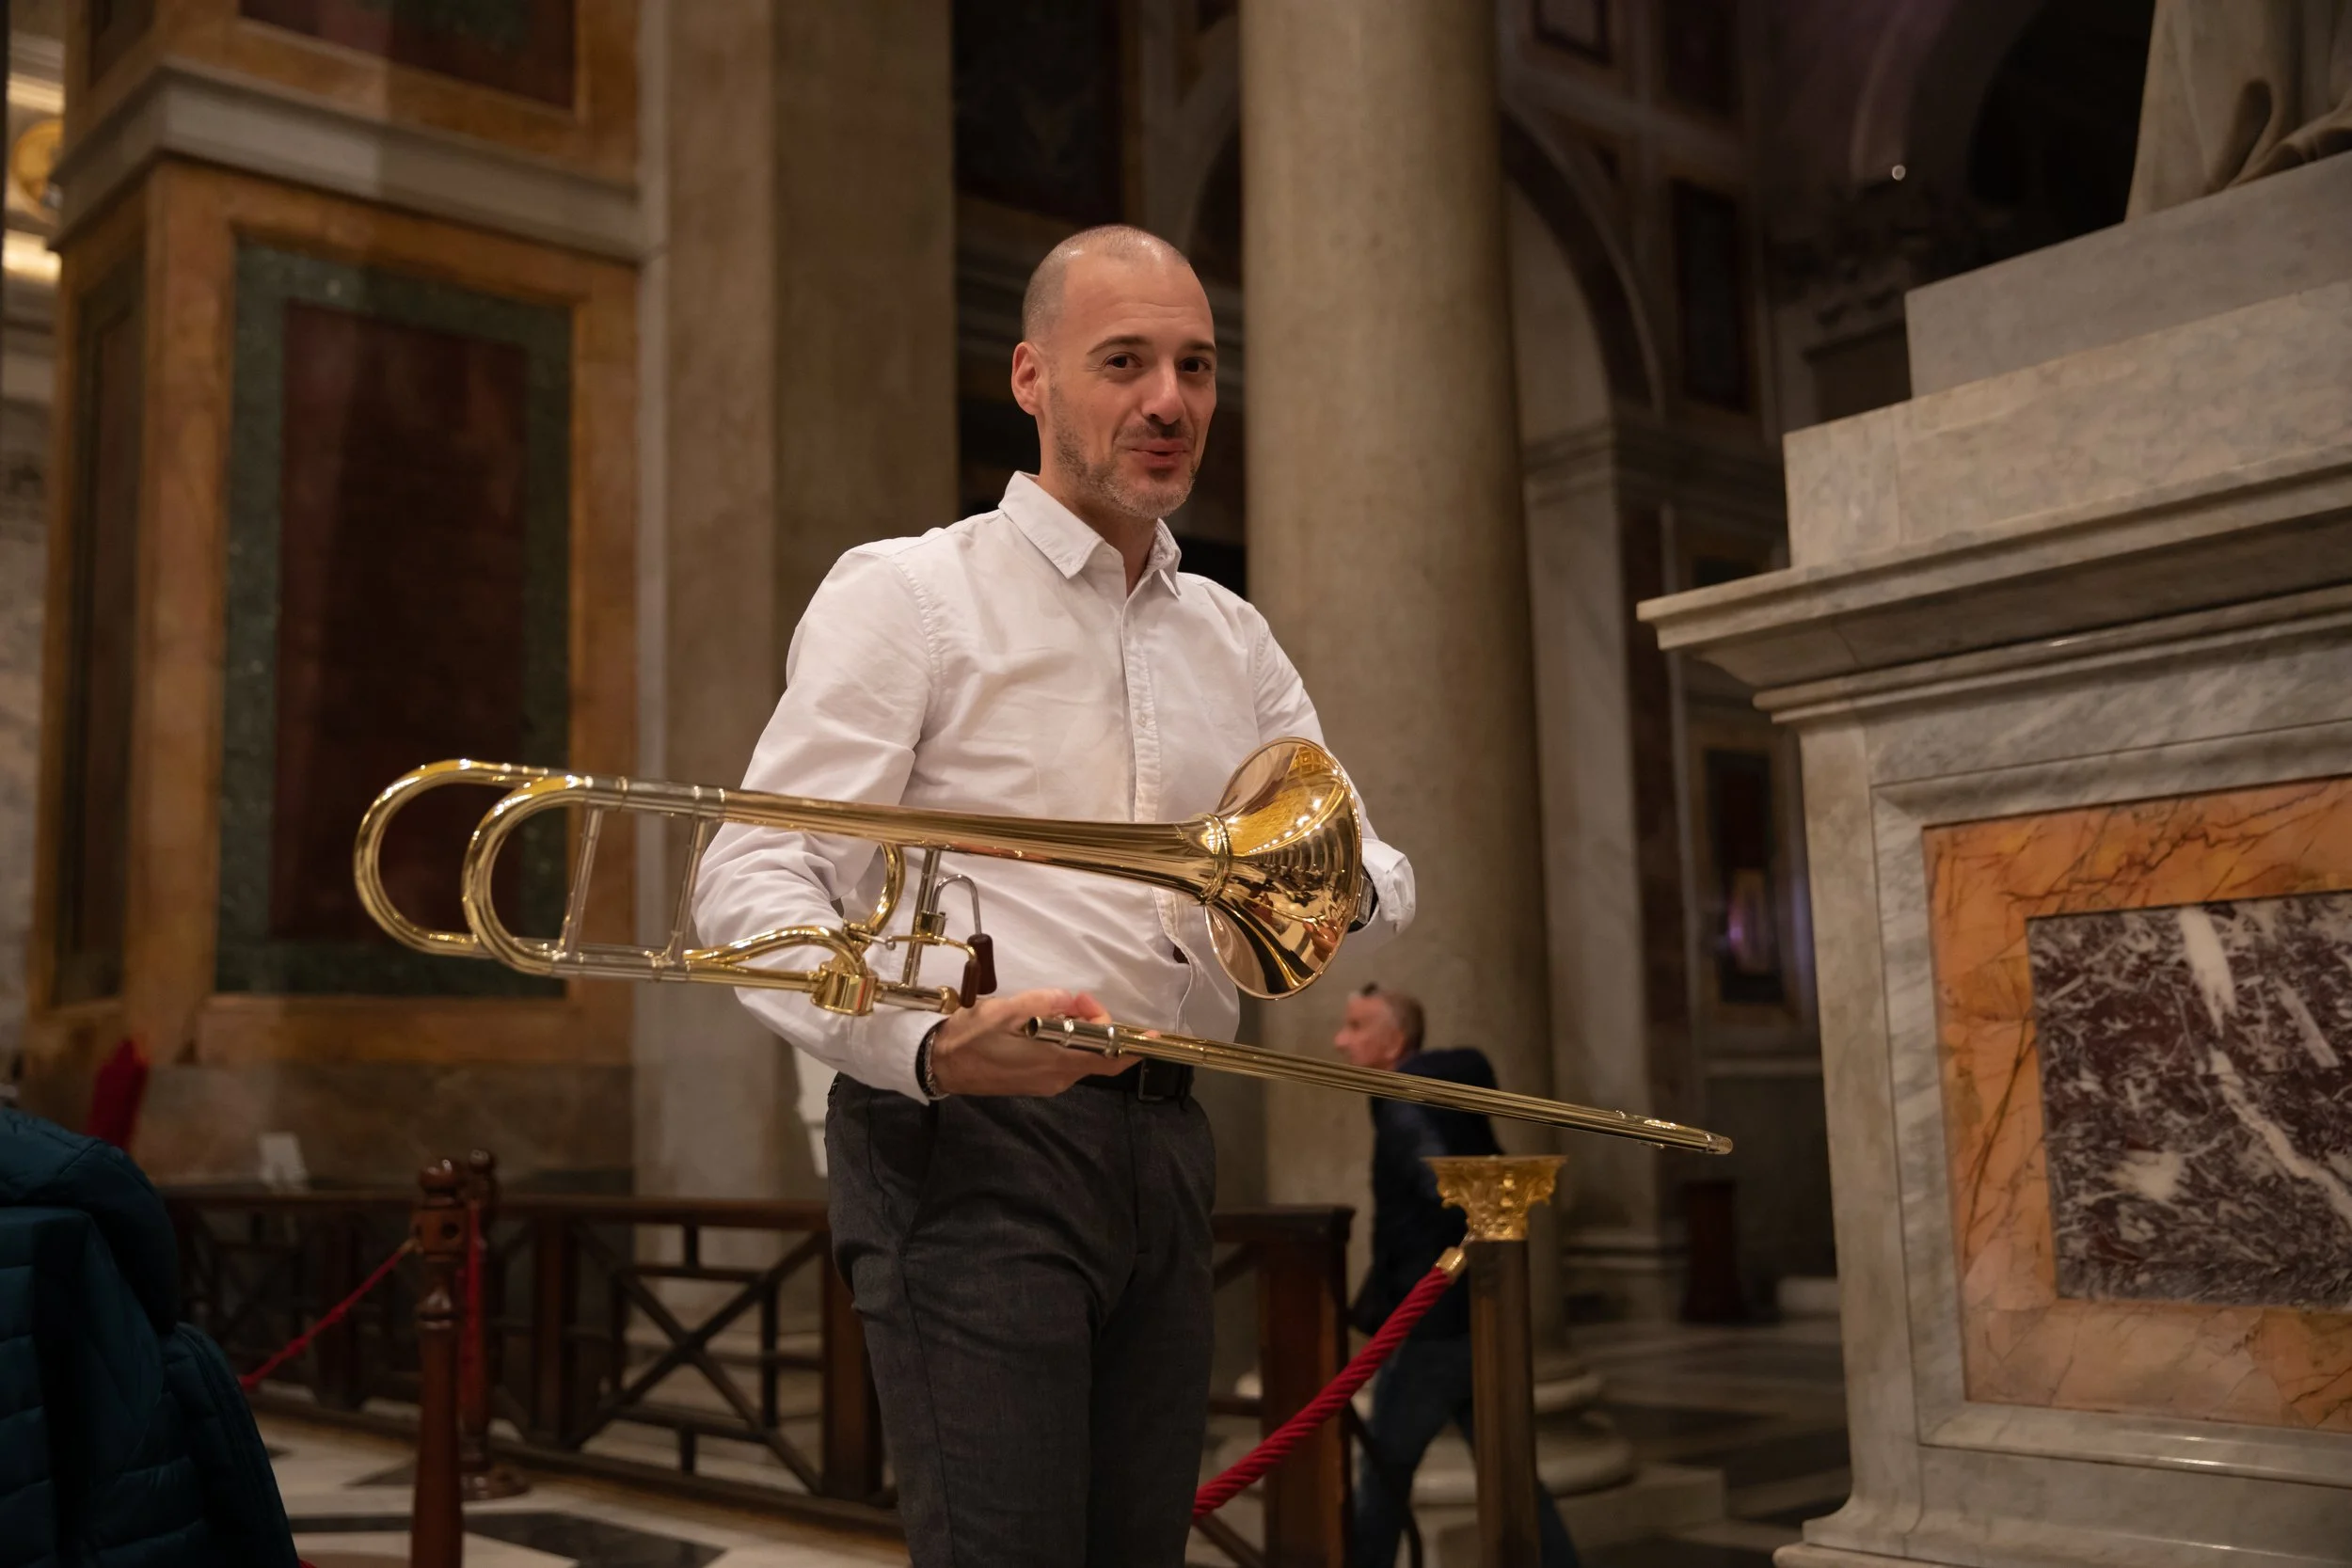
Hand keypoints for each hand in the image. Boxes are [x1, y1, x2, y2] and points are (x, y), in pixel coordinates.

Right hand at [927, 988, 1131, 1096]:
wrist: (940, 1065)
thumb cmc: (973, 1037)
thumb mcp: (1008, 1009)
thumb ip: (1046, 1002)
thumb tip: (1071, 1001)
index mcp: (1057, 1061)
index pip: (1110, 1060)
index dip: (1134, 1048)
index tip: (1151, 1035)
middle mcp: (1058, 1078)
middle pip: (1096, 1054)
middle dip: (1096, 1024)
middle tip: (1075, 1000)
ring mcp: (1046, 1083)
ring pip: (1079, 1056)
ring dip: (1078, 1031)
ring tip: (1056, 1007)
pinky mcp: (1034, 1083)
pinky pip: (1062, 1060)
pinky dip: (1065, 1040)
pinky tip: (1043, 1024)